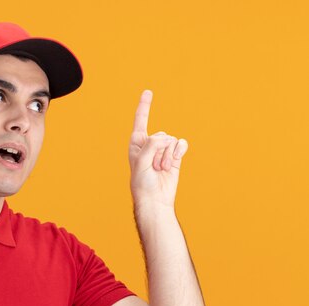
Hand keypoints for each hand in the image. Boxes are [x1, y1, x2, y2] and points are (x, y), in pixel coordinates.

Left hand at [128, 90, 187, 209]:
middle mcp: (150, 144)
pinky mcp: (175, 156)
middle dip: (159, 151)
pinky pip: (181, 144)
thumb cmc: (142, 183)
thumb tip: (166, 138)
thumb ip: (151, 145)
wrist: (155, 199)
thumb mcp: (141, 162)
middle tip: (153, 168)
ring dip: (168, 156)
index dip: (144, 106)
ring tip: (160, 170)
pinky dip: (180, 151)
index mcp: (136, 143)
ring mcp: (163, 150)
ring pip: (172, 141)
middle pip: (161, 135)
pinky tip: (175, 160)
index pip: (141, 120)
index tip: (148, 92)